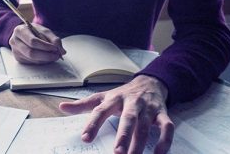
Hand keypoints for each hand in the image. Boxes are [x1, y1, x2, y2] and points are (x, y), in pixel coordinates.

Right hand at [8, 23, 65, 63]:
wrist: (24, 33)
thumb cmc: (34, 31)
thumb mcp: (44, 31)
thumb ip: (54, 39)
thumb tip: (61, 51)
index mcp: (20, 30)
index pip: (33, 41)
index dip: (45, 46)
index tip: (55, 48)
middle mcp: (14, 41)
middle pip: (31, 52)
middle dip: (46, 55)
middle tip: (57, 55)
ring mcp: (15, 51)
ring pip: (32, 59)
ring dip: (45, 59)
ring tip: (53, 56)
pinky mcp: (18, 58)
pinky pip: (31, 63)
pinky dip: (41, 61)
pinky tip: (45, 57)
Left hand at [59, 75, 173, 153]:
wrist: (149, 82)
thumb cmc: (123, 94)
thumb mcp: (102, 97)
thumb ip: (83, 105)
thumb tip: (62, 108)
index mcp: (114, 99)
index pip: (101, 110)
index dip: (93, 124)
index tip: (85, 139)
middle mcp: (132, 103)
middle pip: (128, 119)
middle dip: (123, 136)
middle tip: (117, 153)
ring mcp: (148, 109)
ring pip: (146, 126)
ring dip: (140, 143)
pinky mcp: (162, 114)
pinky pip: (167, 127)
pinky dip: (165, 141)